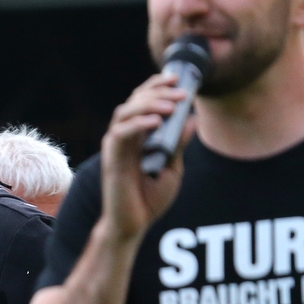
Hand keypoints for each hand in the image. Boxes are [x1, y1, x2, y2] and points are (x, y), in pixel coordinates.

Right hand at [99, 73, 194, 243]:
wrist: (133, 225)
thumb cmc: (149, 200)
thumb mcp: (172, 168)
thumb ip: (178, 145)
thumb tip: (191, 119)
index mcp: (138, 137)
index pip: (143, 102)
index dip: (157, 86)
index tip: (177, 78)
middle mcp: (124, 138)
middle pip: (133, 101)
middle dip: (157, 91)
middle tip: (181, 93)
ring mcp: (116, 147)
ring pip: (124, 112)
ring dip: (149, 104)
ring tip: (171, 106)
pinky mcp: (112, 159)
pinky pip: (120, 134)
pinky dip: (138, 124)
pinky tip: (156, 122)